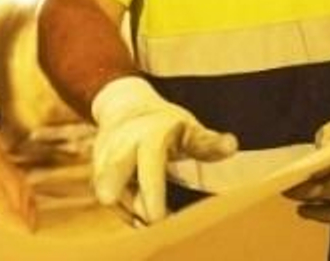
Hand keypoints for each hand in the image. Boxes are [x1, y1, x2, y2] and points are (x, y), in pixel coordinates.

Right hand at [90, 76, 236, 223]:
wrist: (125, 108)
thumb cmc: (165, 122)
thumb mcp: (188, 127)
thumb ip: (207, 142)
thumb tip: (232, 145)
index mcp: (147, 137)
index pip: (147, 168)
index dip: (152, 196)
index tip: (157, 219)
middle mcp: (121, 148)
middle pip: (111, 180)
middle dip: (125, 202)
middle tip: (148, 221)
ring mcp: (105, 161)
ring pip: (109, 194)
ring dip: (131, 210)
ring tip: (151, 220)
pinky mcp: (97, 174)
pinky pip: (110, 200)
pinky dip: (126, 211)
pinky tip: (143, 215)